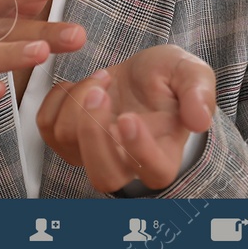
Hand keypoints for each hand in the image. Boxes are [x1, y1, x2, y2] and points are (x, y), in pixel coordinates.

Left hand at [36, 44, 215, 192]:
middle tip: (101, 91)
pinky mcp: (67, 139)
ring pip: (69, 143)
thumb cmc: (168, 77)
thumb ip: (199, 92)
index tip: (129, 117)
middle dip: (94, 133)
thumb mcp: (190, 72)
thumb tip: (200, 120)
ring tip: (104, 77)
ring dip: (80, 100)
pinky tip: (80, 85)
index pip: (155, 172)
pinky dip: (57, 99)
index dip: (139, 151)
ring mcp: (93, 155)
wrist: (140, 73)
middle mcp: (127, 164)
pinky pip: (46, 127)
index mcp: (165, 154)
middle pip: (104, 176)